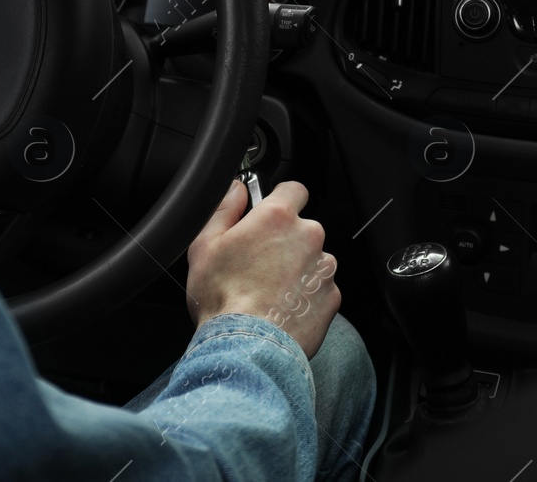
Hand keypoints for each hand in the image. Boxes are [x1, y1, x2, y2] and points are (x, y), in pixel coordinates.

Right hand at [185, 179, 340, 357]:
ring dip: (296, 268)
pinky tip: (281, 307)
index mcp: (278, 218)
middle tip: (257, 263)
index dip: (280, 199)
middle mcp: (308, 237)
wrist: (246, 347)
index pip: (294, 189)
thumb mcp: (204, 245)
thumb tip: (236, 189)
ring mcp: (323, 268)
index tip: (269, 214)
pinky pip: (319, 288)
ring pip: (312, 259)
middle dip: (284, 241)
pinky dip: (305, 295)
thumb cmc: (223, 298)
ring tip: (268, 291)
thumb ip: (224, 208)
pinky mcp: (331, 297)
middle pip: (302, 228)